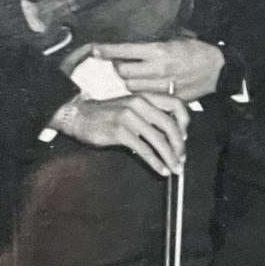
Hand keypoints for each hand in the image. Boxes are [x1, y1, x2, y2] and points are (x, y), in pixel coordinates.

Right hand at [49, 94, 187, 176]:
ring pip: (158, 140)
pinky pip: (144, 149)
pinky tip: (161, 169)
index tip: (185, 137)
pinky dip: (155, 162)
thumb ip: (150, 114)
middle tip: (182, 159)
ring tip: (175, 168)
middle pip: (170, 125)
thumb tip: (172, 133)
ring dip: (170, 157)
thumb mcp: (130, 107)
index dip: (185, 122)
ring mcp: (129, 116)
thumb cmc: (106, 114)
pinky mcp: (120, 131)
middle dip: (179, 146)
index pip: (176, 104)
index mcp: (145, 96)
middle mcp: (139, 103)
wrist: (79, 115)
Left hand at [94, 38, 225, 100]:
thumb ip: (154, 43)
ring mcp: (163, 85)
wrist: (218, 69)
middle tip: (122, 63)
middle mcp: (158, 69)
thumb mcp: (176, 39)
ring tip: (136, 76)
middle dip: (119, 68)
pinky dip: (143, 92)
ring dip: (130, 81)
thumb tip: (133, 43)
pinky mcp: (168, 98)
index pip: (123, 51)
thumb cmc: (197, 51)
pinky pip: (146, 97)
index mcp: (158, 50)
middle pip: (123, 72)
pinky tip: (148, 86)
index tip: (95, 49)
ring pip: (132, 87)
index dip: (106, 50)